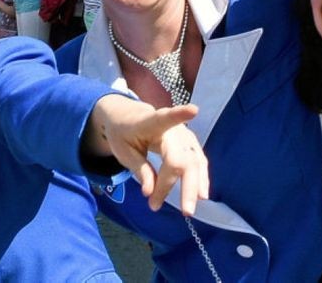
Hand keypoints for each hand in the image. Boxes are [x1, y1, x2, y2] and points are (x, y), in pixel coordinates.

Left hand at [87, 95, 208, 214]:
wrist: (128, 118)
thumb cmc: (123, 133)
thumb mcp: (122, 150)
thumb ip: (138, 169)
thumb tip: (149, 193)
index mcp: (151, 123)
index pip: (165, 118)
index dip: (180, 114)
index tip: (194, 110)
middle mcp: (173, 129)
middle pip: (183, 158)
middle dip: (186, 186)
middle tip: (185, 212)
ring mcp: (185, 135)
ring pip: (196, 162)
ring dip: (195, 186)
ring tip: (190, 209)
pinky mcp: (190, 143)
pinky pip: (199, 162)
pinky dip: (200, 179)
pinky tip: (199, 195)